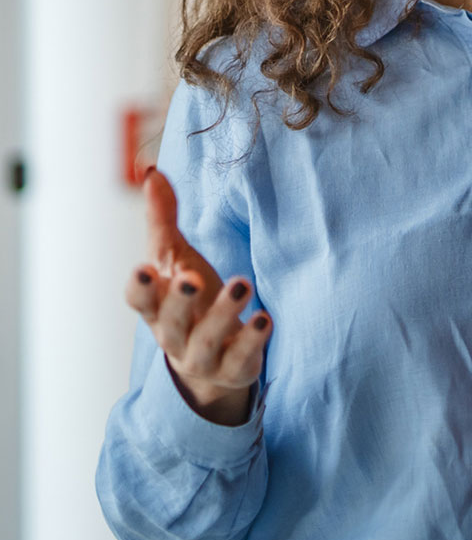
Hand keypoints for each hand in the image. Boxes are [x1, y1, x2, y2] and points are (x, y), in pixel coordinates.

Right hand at [124, 169, 271, 426]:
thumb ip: (163, 218)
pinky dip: (252, 339)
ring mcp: (203, 355)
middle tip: (191, 279)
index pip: (140, 301)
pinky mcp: (234, 368)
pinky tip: (264, 318)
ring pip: (206, 340)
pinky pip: (241, 358)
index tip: (142, 269)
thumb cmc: (191, 299)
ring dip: (223, 313)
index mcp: (157, 307)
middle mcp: (175, 335)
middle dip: (179, 302)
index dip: (139, 288)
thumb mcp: (175, 259)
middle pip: (170, 322)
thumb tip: (151, 171)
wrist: (213, 360)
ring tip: (243, 284)